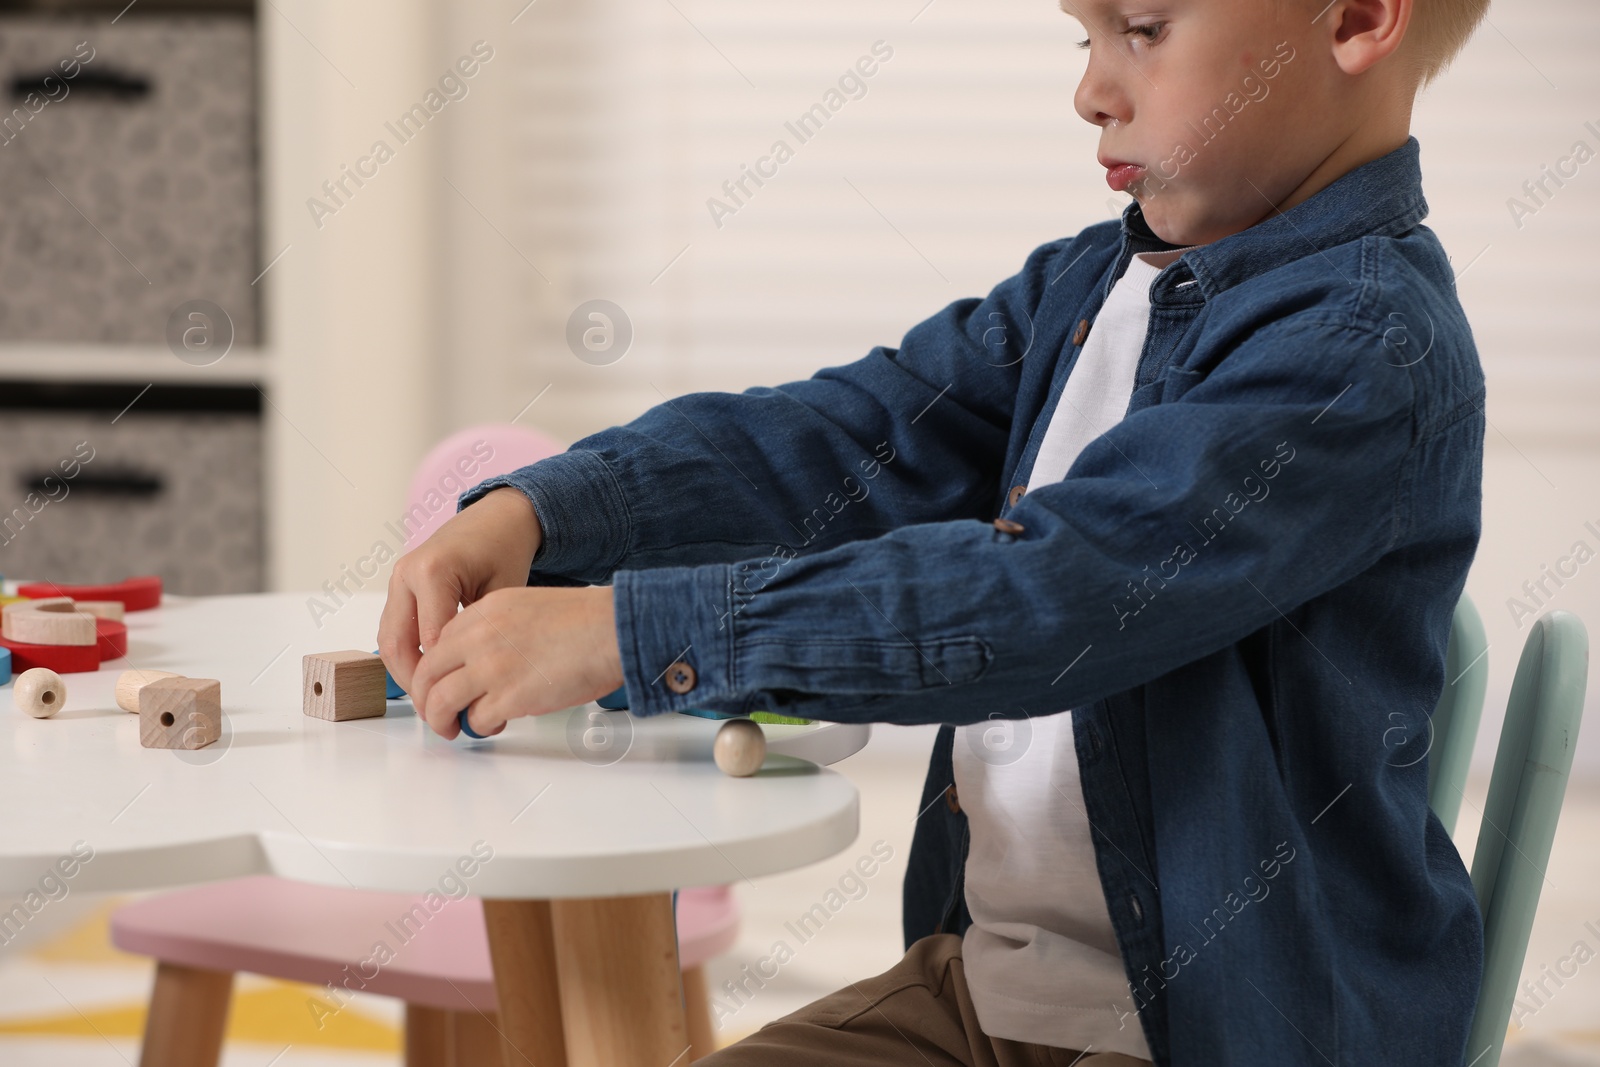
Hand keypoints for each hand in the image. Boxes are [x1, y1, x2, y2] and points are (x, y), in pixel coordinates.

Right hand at [378, 487, 542, 693]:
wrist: (496, 518)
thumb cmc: (504, 550)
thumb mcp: (504, 593)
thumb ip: (485, 634)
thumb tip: (478, 683)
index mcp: (434, 572)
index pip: (429, 640)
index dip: (441, 679)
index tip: (457, 708)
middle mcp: (407, 574)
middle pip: (397, 644)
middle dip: (415, 684)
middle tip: (437, 715)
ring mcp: (398, 579)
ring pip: (389, 640)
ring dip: (406, 674)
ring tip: (432, 703)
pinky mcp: (399, 587)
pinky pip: (394, 629)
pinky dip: (407, 656)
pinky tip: (429, 678)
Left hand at [406, 585, 624, 738]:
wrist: (612, 630)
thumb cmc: (584, 621)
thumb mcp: (525, 607)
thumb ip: (495, 630)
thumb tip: (480, 663)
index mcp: (484, 612)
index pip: (437, 645)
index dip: (434, 670)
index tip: (438, 683)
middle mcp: (479, 637)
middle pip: (428, 674)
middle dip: (426, 699)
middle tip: (435, 713)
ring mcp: (491, 668)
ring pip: (440, 701)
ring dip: (442, 720)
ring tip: (452, 728)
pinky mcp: (508, 697)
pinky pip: (475, 719)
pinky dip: (479, 727)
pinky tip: (492, 725)